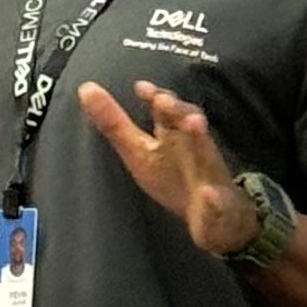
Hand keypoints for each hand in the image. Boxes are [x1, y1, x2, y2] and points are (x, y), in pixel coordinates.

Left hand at [76, 79, 257, 255]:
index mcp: (174, 138)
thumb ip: (116, 124)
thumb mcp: (140, 152)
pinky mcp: (220, 209)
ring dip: (201, 142)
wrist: (218, 219)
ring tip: (194, 124)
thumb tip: (85, 88)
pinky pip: (218, 204)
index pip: (167, 113)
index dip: (156, 98)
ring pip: (208, 159)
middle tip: (162, 100)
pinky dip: (214, 200)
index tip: (140, 88)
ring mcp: (211, 179)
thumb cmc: (175, 178)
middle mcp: (195, 152)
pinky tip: (208, 195)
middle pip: (189, 126)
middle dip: (179, 112)